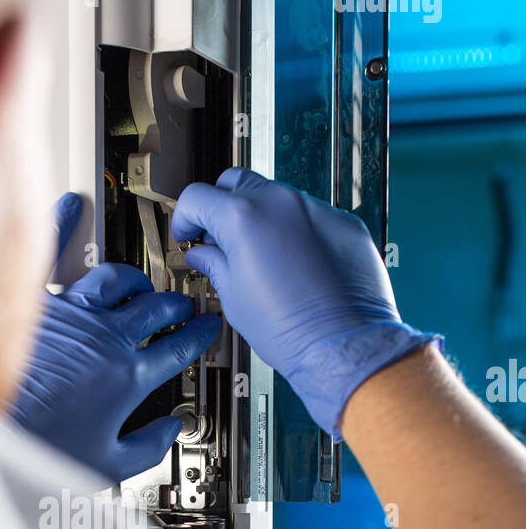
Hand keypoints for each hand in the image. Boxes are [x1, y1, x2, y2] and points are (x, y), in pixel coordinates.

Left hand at [10, 193, 220, 480]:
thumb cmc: (37, 446)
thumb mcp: (108, 465)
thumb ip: (148, 446)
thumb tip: (169, 431)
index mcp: (128, 376)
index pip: (179, 348)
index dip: (200, 336)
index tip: (207, 329)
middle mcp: (104, 337)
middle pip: (154, 308)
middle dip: (175, 305)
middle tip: (182, 304)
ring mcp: (70, 315)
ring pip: (115, 280)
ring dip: (134, 281)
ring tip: (139, 285)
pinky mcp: (34, 305)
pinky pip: (49, 253)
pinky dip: (62, 225)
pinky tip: (70, 206)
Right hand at [171, 168, 440, 438]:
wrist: (341, 345)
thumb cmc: (288, 329)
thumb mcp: (234, 298)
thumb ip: (214, 265)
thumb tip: (204, 254)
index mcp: (243, 218)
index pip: (197, 196)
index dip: (185, 217)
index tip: (188, 233)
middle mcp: (280, 202)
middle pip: (236, 183)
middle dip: (221, 206)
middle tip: (220, 239)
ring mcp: (315, 209)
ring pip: (276, 197)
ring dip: (262, 218)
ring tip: (263, 257)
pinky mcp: (343, 222)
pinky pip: (310, 216)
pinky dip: (297, 231)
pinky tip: (298, 265)